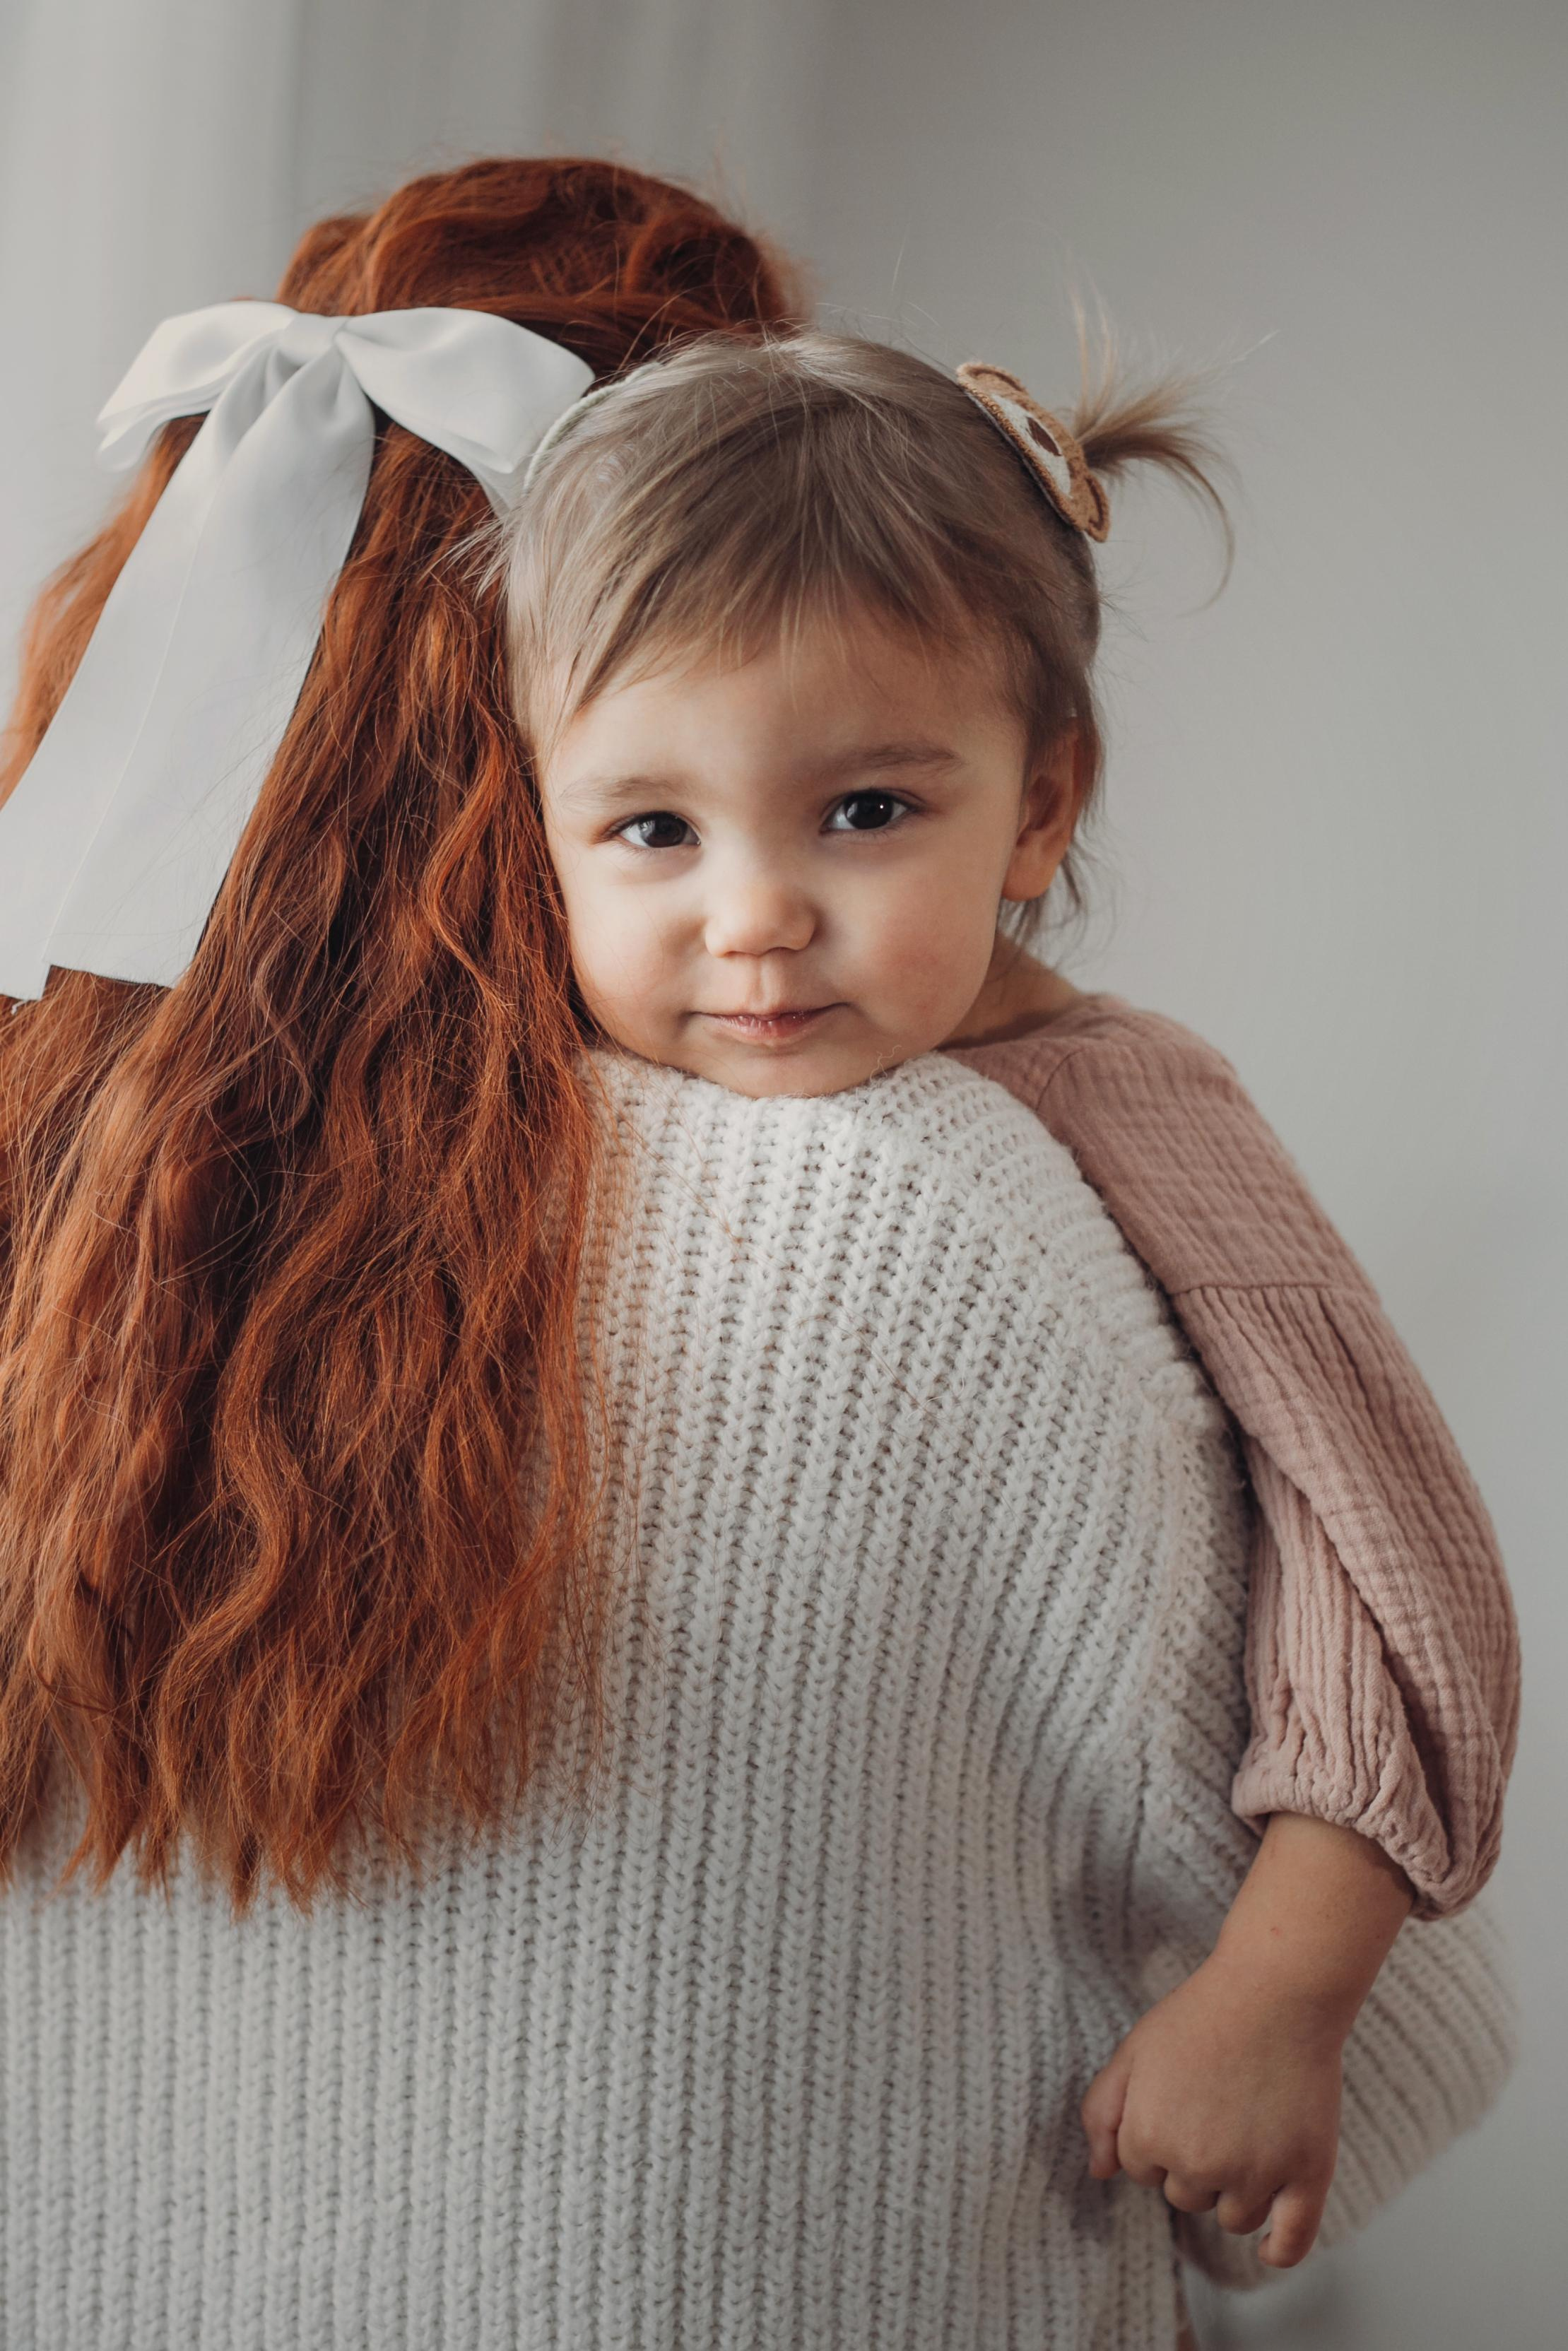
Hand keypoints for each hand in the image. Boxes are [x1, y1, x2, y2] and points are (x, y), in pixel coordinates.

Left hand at [1079, 1948, 1344, 2267]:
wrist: (1275, 1990)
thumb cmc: (1201, 2015)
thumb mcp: (1133, 2051)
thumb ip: (1103, 2112)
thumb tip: (1099, 2172)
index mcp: (1149, 2137)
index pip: (1142, 2170)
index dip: (1159, 2133)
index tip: (1181, 2095)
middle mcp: (1199, 2166)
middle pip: (1186, 2197)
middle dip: (1195, 2161)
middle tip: (1217, 2103)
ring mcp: (1256, 2175)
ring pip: (1233, 2217)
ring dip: (1235, 2190)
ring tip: (1248, 2128)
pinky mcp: (1308, 2176)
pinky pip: (1291, 2242)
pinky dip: (1277, 2252)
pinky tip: (1267, 2250)